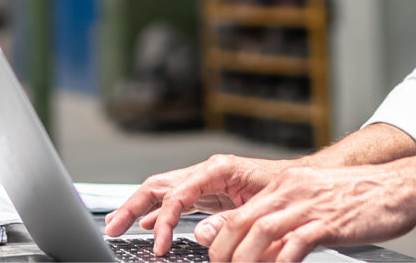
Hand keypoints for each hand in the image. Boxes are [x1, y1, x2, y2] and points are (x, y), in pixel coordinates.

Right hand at [103, 154, 292, 254]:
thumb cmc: (287, 189)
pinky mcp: (209, 193)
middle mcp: (207, 172)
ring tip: (117, 225)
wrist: (303, 184)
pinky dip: (158, 213)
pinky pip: (175, 201)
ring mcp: (206, 182)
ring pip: (162, 191)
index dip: (163, 220)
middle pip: (159, 185)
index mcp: (218, 169)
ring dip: (138, 207)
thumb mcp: (261, 206)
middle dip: (132, 206)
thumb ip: (230, 220)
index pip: (178, 193)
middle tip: (112, 228)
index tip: (158, 245)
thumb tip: (200, 234)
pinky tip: (146, 225)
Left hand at [194, 164, 415, 261]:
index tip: (215, 258)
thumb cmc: (358, 198)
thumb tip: (258, 245)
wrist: (397, 187)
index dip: (221, 238)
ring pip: (261, 231)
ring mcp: (310, 205)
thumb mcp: (314, 201)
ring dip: (246, 259)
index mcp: (286, 185)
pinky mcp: (329, 222)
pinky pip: (296, 244)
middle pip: (242, 222)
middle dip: (225, 252)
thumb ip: (286, 219)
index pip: (239, 211)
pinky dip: (280, 262)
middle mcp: (292, 190)